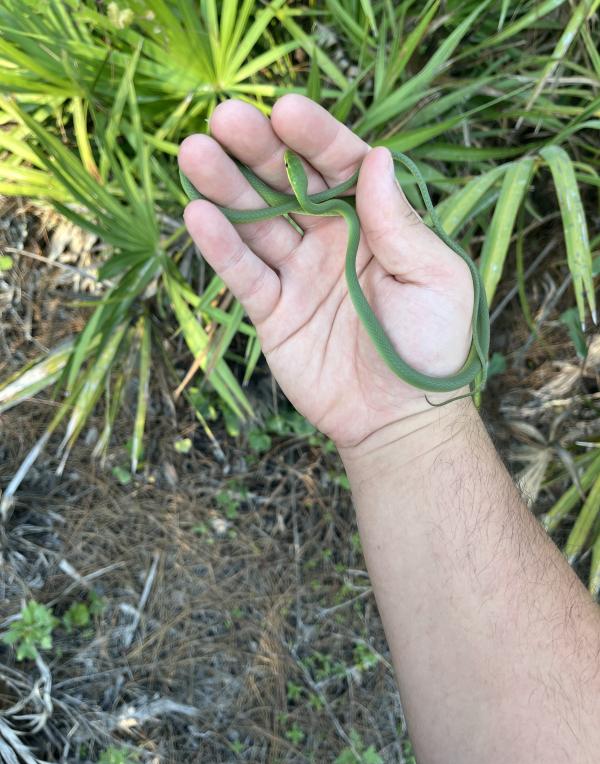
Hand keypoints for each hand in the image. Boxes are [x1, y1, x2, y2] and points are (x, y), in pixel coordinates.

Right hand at [178, 95, 473, 450]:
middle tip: (224, 117)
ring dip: (225, 188)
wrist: (399, 419)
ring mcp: (299, 275)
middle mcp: (332, 240)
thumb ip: (400, 223)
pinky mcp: (273, 312)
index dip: (315, 138)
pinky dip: (221, 248)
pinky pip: (244, 274)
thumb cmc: (432, 346)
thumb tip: (376, 156)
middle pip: (288, 185)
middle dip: (258, 150)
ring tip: (193, 152)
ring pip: (257, 223)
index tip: (285, 110)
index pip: (341, 166)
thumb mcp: (434, 278)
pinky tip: (197, 214)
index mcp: (376, 223)